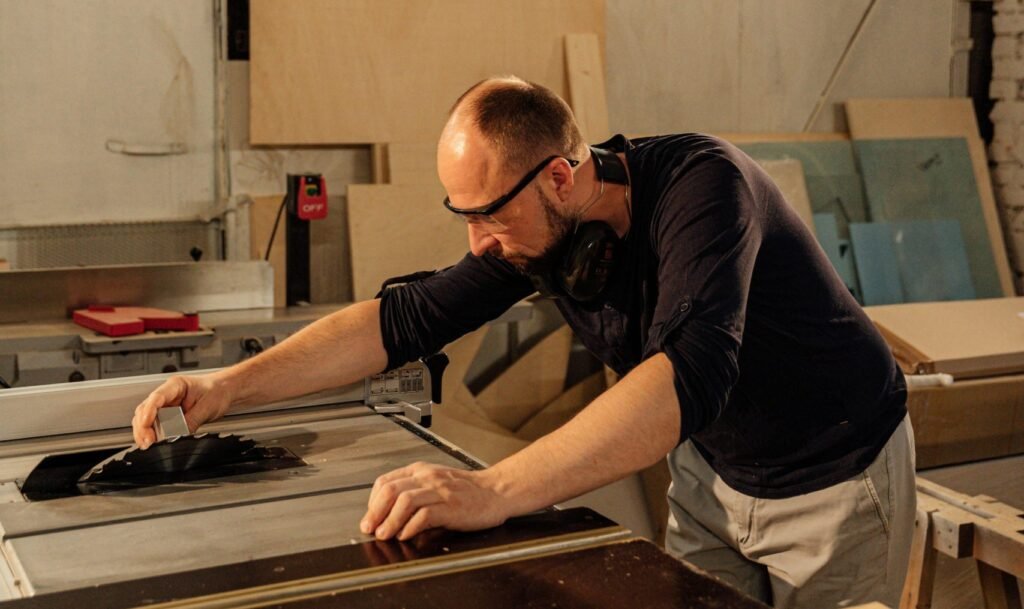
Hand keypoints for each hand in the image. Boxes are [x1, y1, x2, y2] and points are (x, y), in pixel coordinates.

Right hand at [131, 373, 233, 447]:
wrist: (225, 391)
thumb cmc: (217, 391)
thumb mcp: (207, 407)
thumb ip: (191, 421)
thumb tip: (178, 436)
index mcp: (176, 385)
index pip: (156, 397)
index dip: (148, 412)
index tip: (145, 424)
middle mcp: (167, 394)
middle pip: (145, 409)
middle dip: (143, 426)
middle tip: (148, 442)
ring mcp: (166, 405)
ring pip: (145, 418)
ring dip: (144, 432)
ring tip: (148, 445)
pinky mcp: (168, 415)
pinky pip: (155, 424)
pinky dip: (151, 434)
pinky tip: (152, 443)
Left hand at [360, 462, 509, 540]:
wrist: (497, 491)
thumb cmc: (467, 491)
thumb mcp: (436, 484)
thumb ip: (414, 493)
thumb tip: (388, 514)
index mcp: (421, 471)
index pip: (385, 482)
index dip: (372, 502)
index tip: (370, 518)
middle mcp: (428, 477)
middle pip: (391, 490)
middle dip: (375, 512)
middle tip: (370, 529)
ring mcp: (440, 491)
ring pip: (405, 501)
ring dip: (390, 521)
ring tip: (385, 535)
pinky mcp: (451, 506)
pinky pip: (424, 514)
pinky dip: (411, 527)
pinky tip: (406, 535)